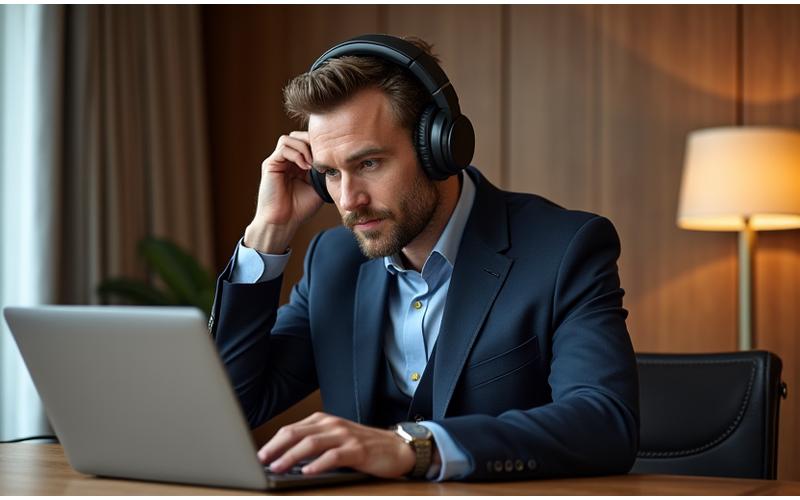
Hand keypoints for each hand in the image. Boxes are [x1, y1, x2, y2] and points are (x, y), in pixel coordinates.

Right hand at [244, 131, 323, 253]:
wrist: (283, 222)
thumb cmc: (300, 209)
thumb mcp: (319, 187)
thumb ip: (324, 171)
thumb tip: (337, 158)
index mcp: (297, 164)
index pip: (307, 142)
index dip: (319, 145)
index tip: (330, 157)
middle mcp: (286, 160)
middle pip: (298, 135)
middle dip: (312, 142)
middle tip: (322, 157)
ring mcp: (277, 161)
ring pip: (290, 138)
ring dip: (304, 147)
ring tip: (312, 164)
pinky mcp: (270, 164)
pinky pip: (283, 148)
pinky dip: (297, 154)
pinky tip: (305, 167)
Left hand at [257, 412, 417, 477]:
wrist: (397, 447)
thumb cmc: (363, 446)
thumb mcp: (335, 440)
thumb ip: (314, 445)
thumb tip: (284, 459)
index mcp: (323, 421)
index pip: (292, 429)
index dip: (273, 442)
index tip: (259, 456)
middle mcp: (332, 425)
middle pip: (296, 433)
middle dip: (275, 447)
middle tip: (261, 460)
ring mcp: (345, 435)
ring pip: (311, 443)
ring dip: (291, 456)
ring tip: (277, 467)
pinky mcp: (357, 449)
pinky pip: (334, 456)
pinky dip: (318, 464)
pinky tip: (307, 472)